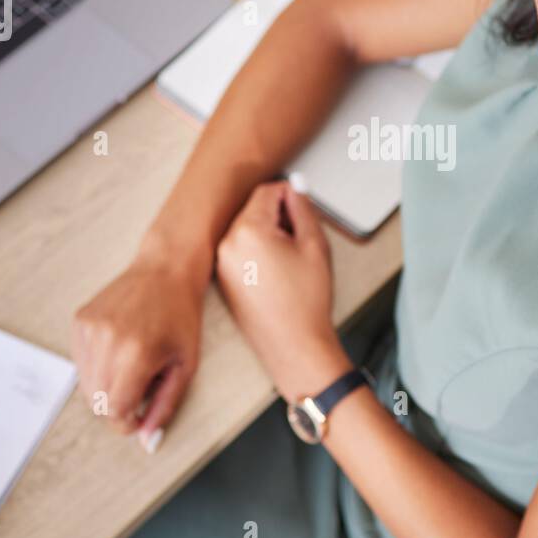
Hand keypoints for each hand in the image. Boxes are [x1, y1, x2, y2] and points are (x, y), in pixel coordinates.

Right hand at [71, 253, 204, 443]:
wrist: (166, 269)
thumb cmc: (182, 318)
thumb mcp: (185, 365)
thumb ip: (164, 407)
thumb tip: (145, 443)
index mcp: (136, 354)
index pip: (115, 412)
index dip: (128, 422)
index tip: (141, 416)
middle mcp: (107, 341)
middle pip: (97, 402)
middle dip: (117, 408)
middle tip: (141, 390)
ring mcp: (89, 329)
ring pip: (86, 385)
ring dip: (107, 388)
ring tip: (133, 365)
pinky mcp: (80, 321)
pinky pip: (81, 362)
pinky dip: (97, 366)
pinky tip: (121, 348)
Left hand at [215, 179, 350, 400]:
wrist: (294, 347)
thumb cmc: (307, 302)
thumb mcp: (315, 245)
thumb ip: (303, 208)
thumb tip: (295, 190)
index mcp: (248, 231)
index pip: (267, 191)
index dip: (291, 196)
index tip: (304, 211)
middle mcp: (228, 244)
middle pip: (254, 208)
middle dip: (279, 216)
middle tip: (300, 240)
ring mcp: (222, 264)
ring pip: (247, 229)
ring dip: (269, 234)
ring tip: (290, 261)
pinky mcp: (224, 280)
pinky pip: (241, 251)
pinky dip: (259, 252)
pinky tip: (278, 275)